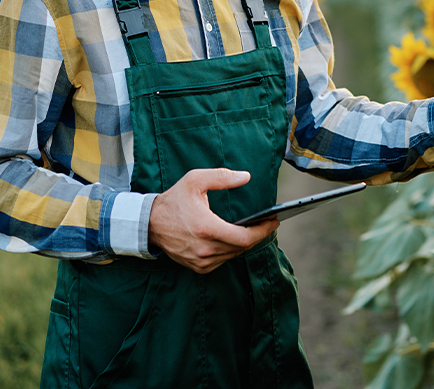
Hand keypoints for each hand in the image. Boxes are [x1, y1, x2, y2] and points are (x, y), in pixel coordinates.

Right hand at [147, 168, 277, 273]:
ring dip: (245, 242)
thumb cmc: (174, 200)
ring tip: (255, 228)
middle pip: (242, 247)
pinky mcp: (198, 267)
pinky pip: (223, 260)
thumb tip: (246, 176)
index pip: (244, 238)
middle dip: (258, 234)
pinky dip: (231, 250)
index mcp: (206, 228)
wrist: (150, 223)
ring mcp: (201, 261)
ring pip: (234, 254)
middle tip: (269, 222)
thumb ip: (222, 176)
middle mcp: (205, 249)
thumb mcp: (196, 180)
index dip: (263, 231)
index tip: (274, 221)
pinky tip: (235, 237)